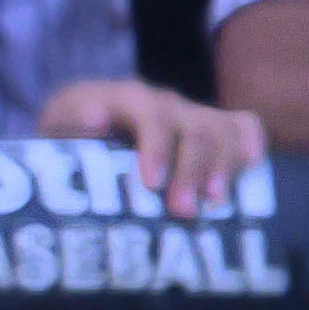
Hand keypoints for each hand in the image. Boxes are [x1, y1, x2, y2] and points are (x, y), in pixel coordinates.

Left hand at [35, 75, 265, 218]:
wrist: (82, 128)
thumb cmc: (68, 138)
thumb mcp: (56, 129)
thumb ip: (69, 124)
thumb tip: (95, 121)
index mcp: (127, 98)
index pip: (151, 114)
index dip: (157, 147)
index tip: (151, 184)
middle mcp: (166, 102)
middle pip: (194, 128)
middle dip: (191, 170)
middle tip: (182, 211)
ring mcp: (192, 114)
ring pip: (222, 130)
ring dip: (223, 166)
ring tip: (215, 202)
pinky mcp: (212, 128)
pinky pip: (243, 125)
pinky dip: (251, 142)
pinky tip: (252, 167)